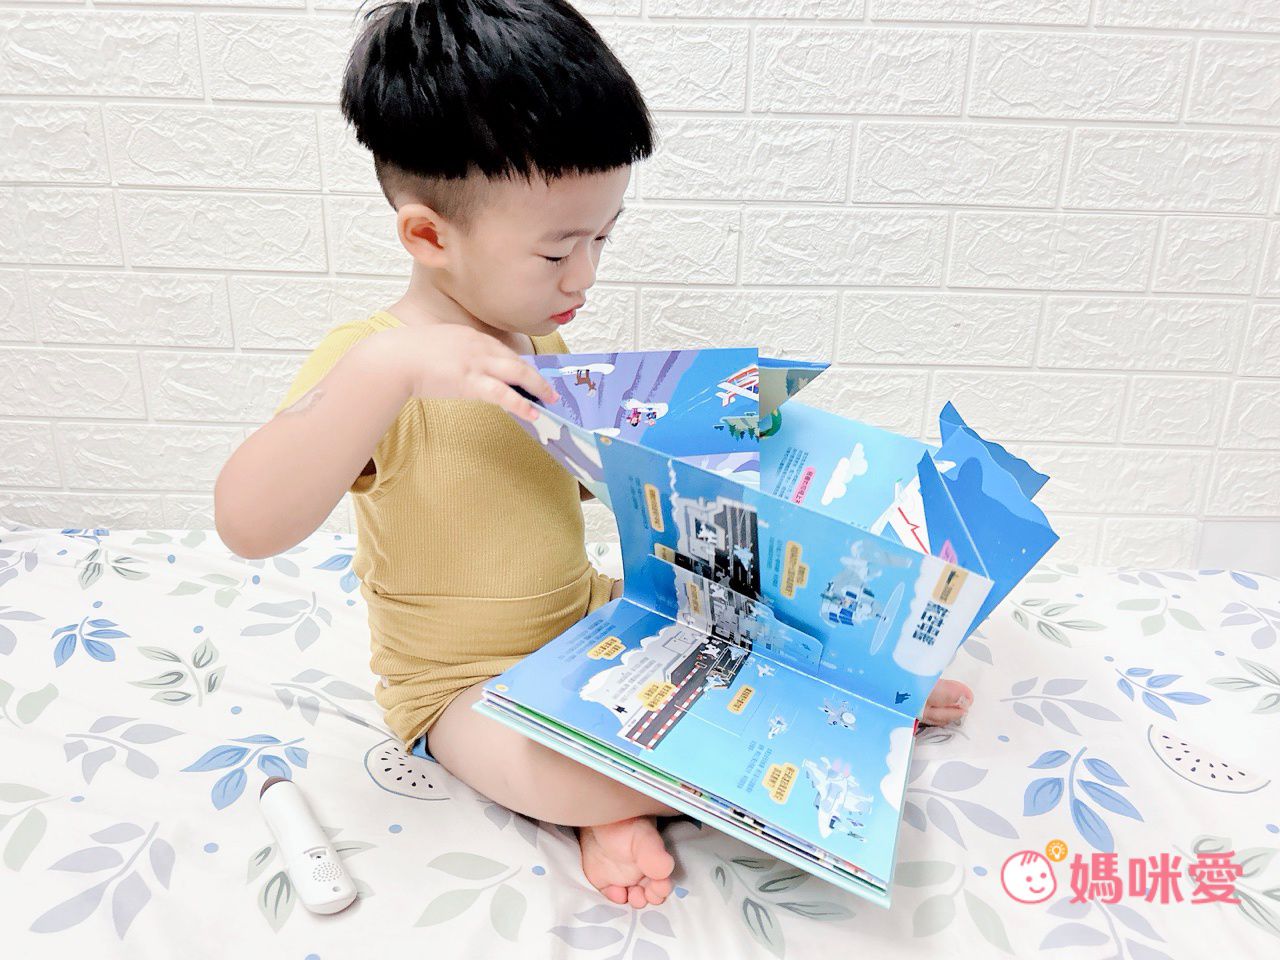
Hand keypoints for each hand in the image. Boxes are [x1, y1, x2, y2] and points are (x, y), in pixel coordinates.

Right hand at [386, 324, 558, 422]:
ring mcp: (476, 363)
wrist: (393, 359)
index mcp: (469, 335)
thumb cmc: (407, 355)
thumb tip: (459, 371)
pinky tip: (532, 413)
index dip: (518, 365)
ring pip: (517, 373)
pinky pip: (503, 394)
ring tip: (550, 400)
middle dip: (536, 375)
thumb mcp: (435, 347)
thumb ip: (452, 354)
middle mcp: (478, 345)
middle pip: (516, 360)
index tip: (529, 375)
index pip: (502, 350)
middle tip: (550, 389)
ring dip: (537, 387)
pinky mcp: (470, 382)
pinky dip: (521, 403)